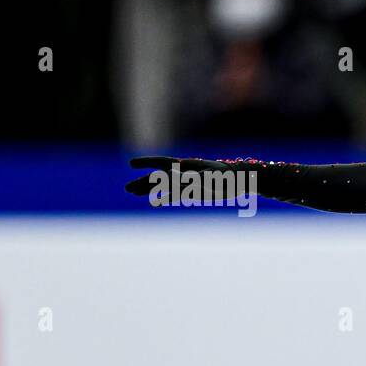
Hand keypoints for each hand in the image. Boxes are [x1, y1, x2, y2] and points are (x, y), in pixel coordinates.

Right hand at [124, 155, 250, 198]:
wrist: (239, 180)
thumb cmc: (225, 176)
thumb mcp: (209, 177)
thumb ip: (192, 179)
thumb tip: (179, 181)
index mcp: (186, 165)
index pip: (162, 163)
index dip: (147, 163)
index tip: (132, 164)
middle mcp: (183, 173)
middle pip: (158, 177)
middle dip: (142, 182)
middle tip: (127, 188)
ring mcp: (186, 183)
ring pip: (163, 186)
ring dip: (148, 189)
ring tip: (132, 191)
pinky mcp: (192, 192)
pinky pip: (173, 194)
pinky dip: (162, 197)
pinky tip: (154, 202)